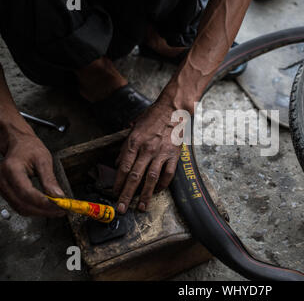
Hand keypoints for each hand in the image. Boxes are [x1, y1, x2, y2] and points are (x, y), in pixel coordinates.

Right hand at [0, 129, 65, 216]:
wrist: (18, 144)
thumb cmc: (29, 148)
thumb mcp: (44, 159)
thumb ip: (50, 179)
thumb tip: (58, 196)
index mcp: (11, 169)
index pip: (27, 193)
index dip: (44, 203)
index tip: (59, 206)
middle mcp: (2, 180)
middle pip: (23, 204)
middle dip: (44, 210)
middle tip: (61, 210)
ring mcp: (2, 188)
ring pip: (21, 208)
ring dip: (40, 212)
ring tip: (56, 210)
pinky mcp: (6, 192)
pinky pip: (19, 205)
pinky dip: (33, 209)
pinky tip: (46, 207)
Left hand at [114, 99, 180, 213]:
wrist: (173, 109)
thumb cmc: (152, 118)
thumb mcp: (133, 129)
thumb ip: (125, 147)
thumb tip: (118, 163)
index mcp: (134, 142)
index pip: (123, 167)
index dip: (117, 183)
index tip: (114, 193)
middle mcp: (147, 149)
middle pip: (135, 176)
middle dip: (127, 195)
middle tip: (122, 209)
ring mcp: (161, 153)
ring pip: (151, 178)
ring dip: (145, 195)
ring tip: (141, 207)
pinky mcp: (174, 155)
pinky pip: (168, 174)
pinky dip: (162, 185)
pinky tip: (157, 191)